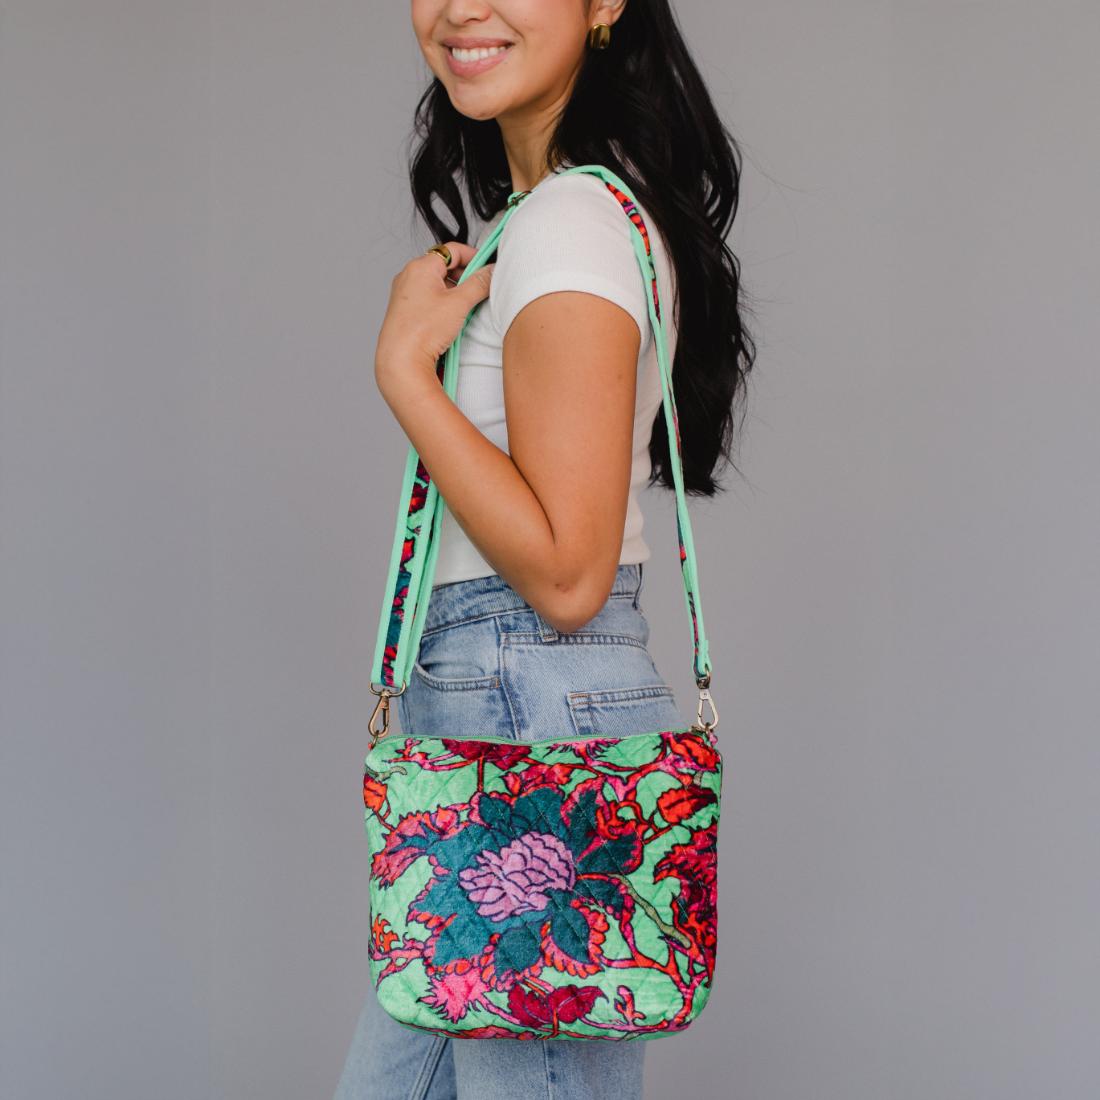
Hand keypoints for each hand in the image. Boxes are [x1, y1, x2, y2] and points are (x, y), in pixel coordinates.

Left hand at [374, 241, 493, 392]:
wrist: (401, 361)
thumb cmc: (423, 331)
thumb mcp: (459, 303)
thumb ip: (479, 283)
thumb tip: (492, 271)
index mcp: (420, 266)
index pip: (453, 250)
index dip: (474, 257)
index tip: (488, 269)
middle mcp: (409, 276)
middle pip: (445, 266)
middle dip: (465, 276)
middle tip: (481, 291)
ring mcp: (404, 294)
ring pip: (437, 283)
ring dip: (455, 291)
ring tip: (467, 308)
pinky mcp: (404, 311)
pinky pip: (428, 298)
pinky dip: (443, 303)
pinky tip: (451, 319)